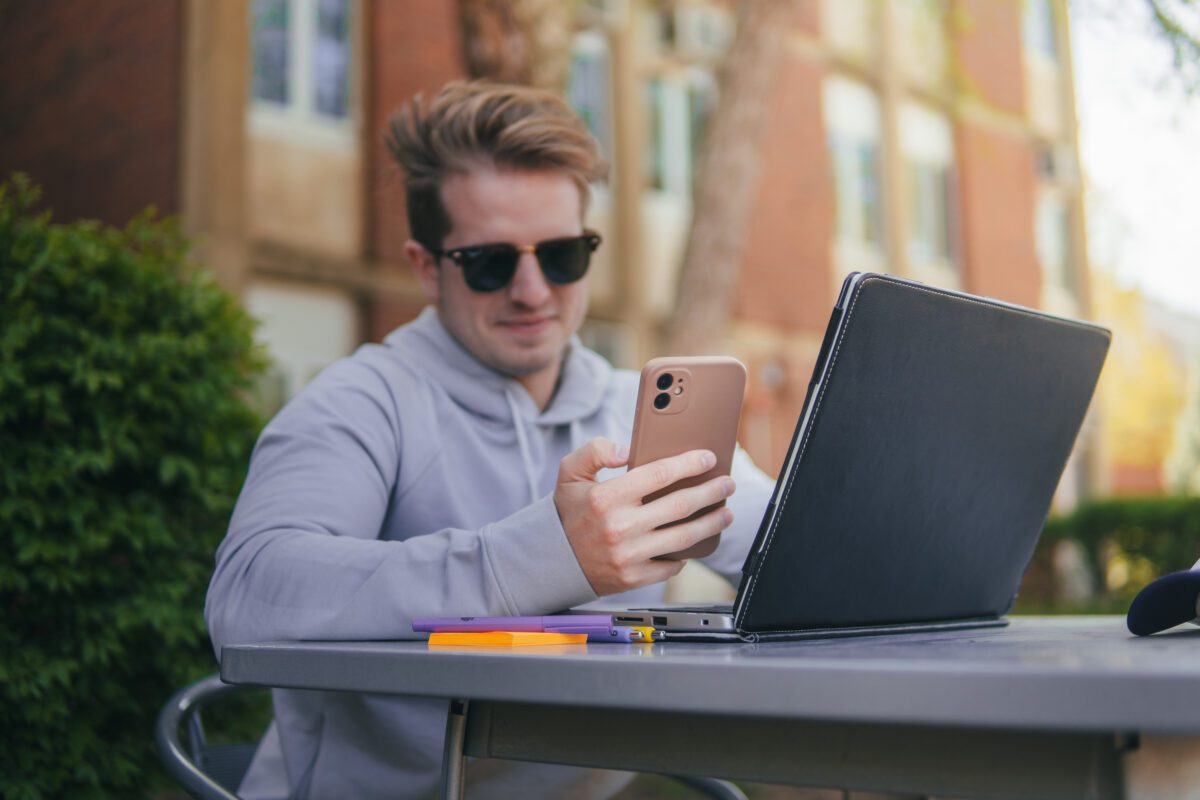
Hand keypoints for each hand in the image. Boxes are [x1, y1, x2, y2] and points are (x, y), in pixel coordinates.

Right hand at [553, 437, 735, 596]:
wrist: (552, 559)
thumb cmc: (568, 512)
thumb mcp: (569, 472)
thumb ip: (595, 451)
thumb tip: (626, 451)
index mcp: (606, 497)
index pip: (659, 474)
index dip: (689, 464)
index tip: (708, 458)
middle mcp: (619, 526)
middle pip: (680, 505)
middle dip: (711, 492)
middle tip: (727, 484)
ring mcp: (628, 555)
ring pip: (683, 536)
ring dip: (711, 523)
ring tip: (726, 513)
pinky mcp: (633, 577)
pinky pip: (671, 565)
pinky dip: (686, 554)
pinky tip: (696, 542)